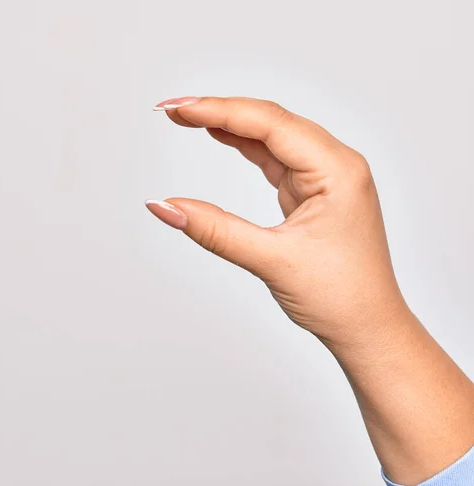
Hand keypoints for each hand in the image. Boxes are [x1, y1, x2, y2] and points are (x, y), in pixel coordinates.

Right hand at [147, 96, 408, 347]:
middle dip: (220, 112)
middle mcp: (335, 166)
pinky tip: (222, 137)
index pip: (270, 124)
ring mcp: (324, 180)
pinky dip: (244, 149)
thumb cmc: (341, 297)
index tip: (179, 110)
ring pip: (271, 138)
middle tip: (173, 111)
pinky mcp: (311, 195)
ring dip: (229, 126)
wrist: (368, 328)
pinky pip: (274, 160)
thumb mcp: (272, 260)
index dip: (219, 111)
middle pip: (270, 122)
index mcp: (338, 171)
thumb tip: (165, 207)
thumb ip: (214, 230)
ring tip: (188, 118)